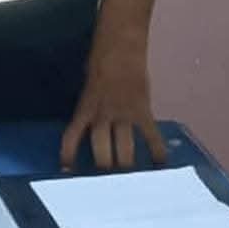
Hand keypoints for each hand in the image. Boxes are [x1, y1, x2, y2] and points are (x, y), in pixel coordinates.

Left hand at [59, 38, 166, 170]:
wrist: (120, 45)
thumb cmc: (100, 63)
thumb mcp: (87, 88)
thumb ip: (89, 110)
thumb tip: (92, 129)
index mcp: (84, 110)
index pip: (71, 138)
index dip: (68, 157)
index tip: (67, 172)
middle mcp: (101, 117)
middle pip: (102, 154)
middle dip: (104, 171)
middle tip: (107, 182)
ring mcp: (123, 115)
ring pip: (125, 151)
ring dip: (126, 167)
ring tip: (129, 180)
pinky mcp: (143, 110)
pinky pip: (150, 136)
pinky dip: (157, 151)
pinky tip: (161, 165)